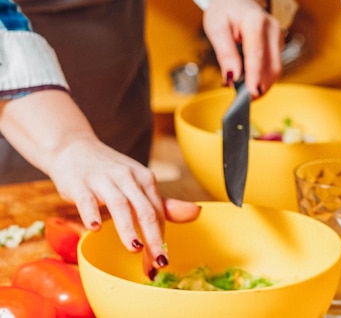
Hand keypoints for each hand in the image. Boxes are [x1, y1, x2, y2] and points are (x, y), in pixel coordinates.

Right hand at [0, 90, 200, 277]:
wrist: (73, 148)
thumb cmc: (110, 172)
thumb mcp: (138, 184)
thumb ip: (163, 204)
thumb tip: (196, 213)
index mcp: (145, 179)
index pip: (158, 213)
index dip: (162, 239)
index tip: (161, 263)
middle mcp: (128, 178)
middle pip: (145, 210)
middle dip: (153, 237)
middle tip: (157, 262)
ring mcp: (104, 180)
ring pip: (120, 205)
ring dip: (128, 228)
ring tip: (135, 248)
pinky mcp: (80, 183)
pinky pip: (87, 199)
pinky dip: (91, 213)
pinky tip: (95, 229)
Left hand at [204, 0, 283, 97]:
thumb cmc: (225, 9)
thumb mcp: (215, 28)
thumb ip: (225, 53)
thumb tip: (232, 78)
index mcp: (256, 22)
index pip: (257, 55)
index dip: (255, 78)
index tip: (250, 95)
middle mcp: (273, 30)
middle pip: (272, 67)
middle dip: (259, 86)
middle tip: (241, 101)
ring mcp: (279, 37)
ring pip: (275, 70)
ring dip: (260, 84)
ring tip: (241, 91)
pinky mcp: (279, 45)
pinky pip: (273, 66)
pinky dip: (262, 77)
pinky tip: (248, 80)